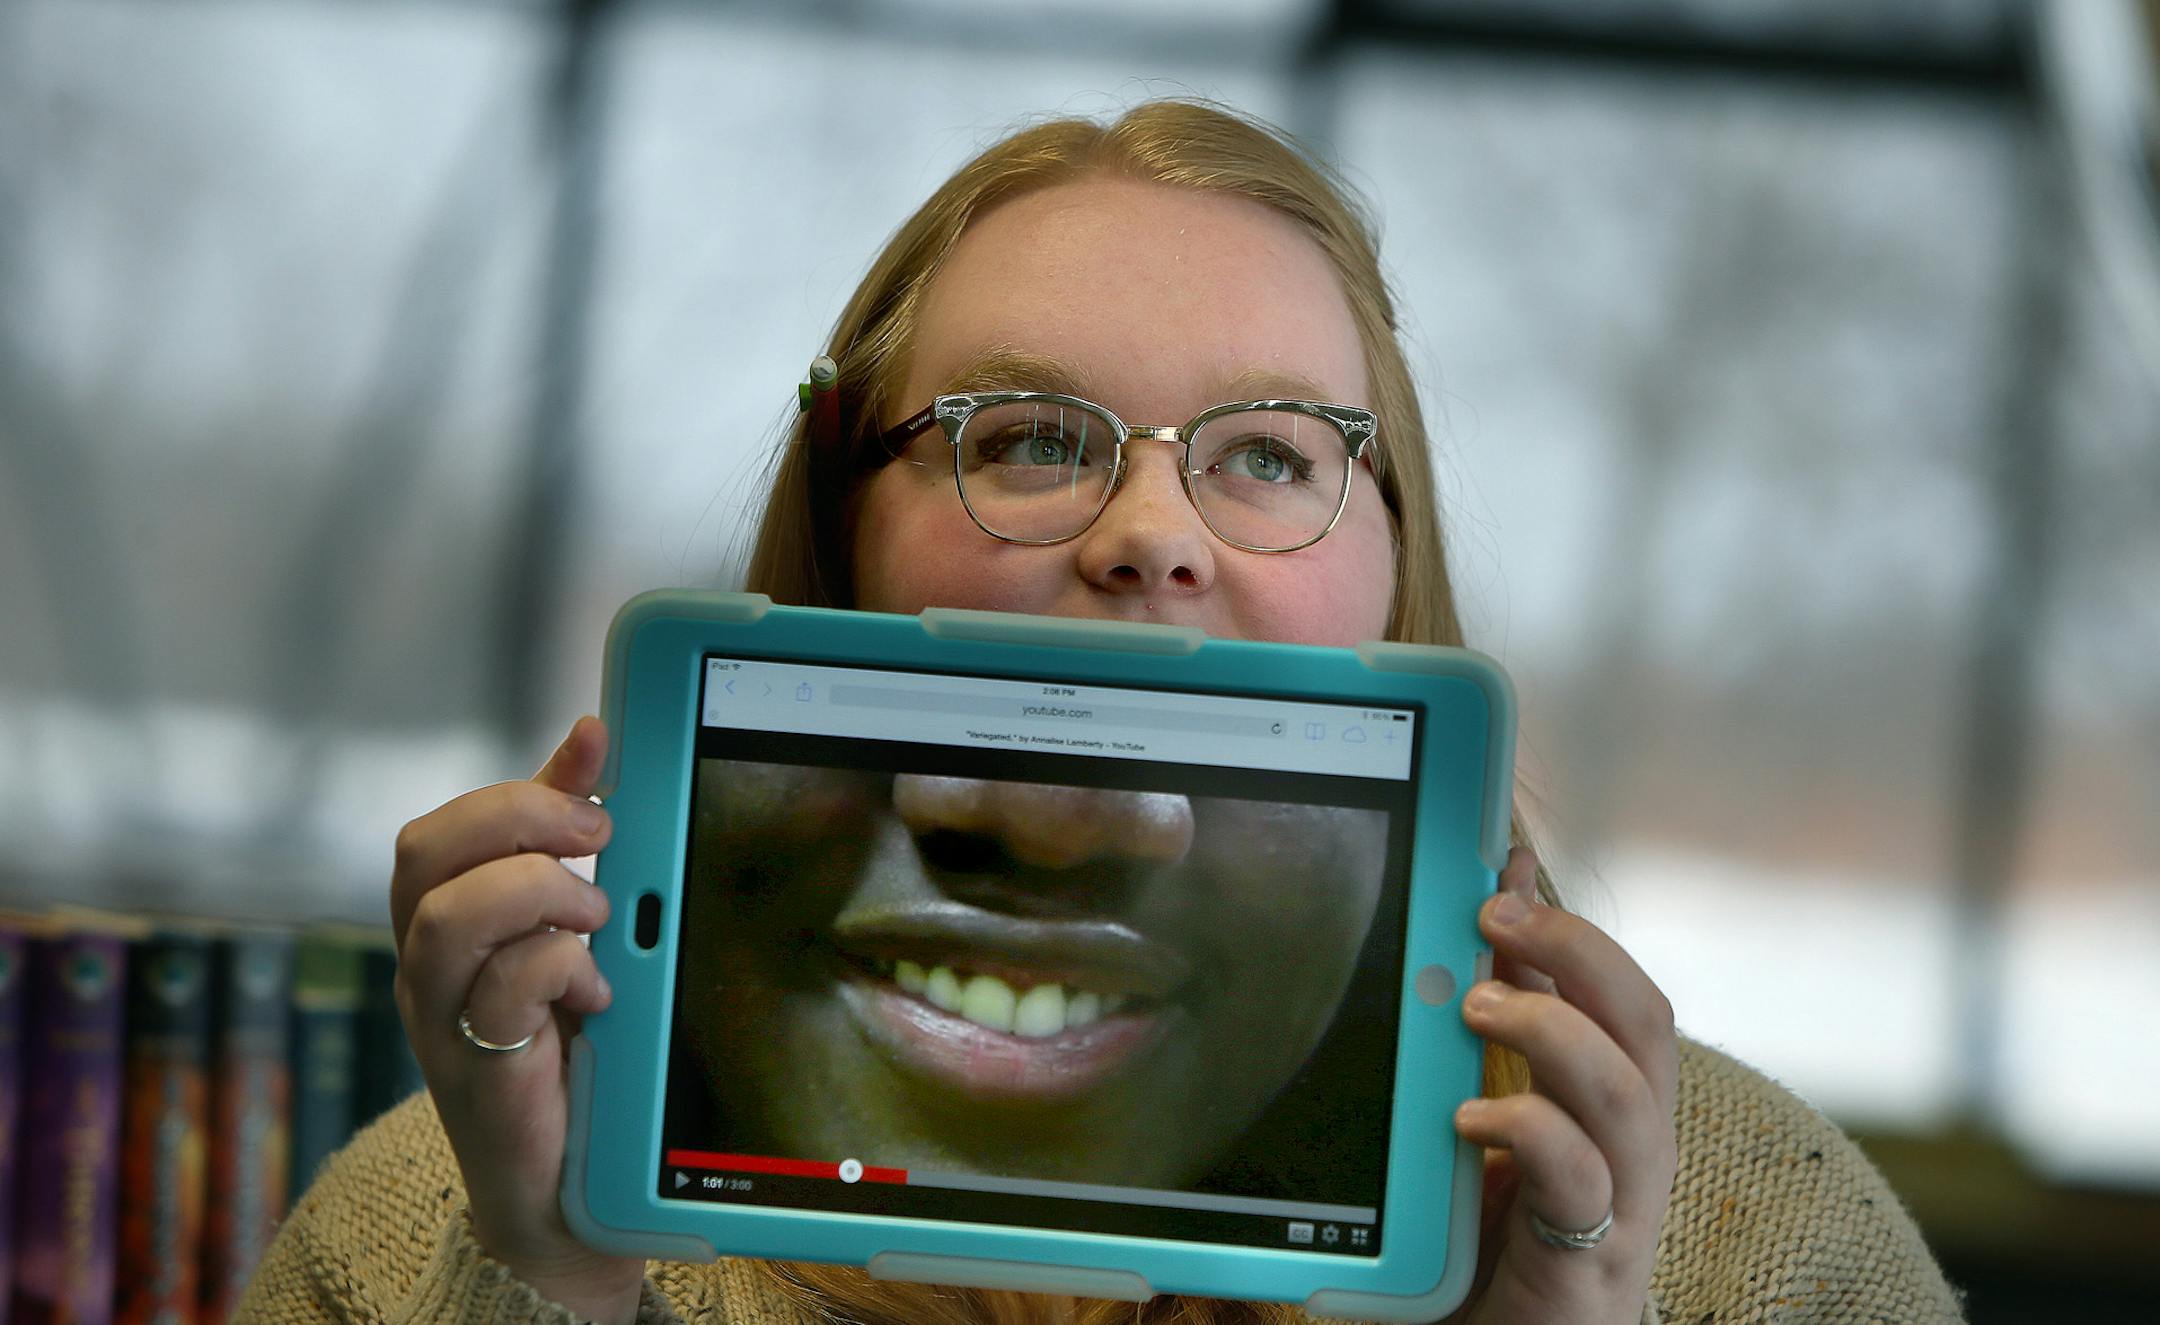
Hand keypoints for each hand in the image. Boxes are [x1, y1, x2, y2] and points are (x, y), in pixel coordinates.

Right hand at [391, 716, 645, 1324]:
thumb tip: (591, 732)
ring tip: (596, 918)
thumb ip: (568, 834)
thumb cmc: (563, 1040)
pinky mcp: (481, 1072)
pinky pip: (498, 995)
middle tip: (599, 840)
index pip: (437, 832)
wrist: (563, 1179)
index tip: (595, 782)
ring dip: (538, 896)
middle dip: (519, 823)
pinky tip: (595, 987)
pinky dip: (556, 970)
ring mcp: (443, 1023)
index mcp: (441, 923)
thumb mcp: (567, 921)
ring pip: (446, 921)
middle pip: (422, 857)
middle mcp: (426, 969)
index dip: (513, 791)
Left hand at [1451, 847, 1677, 1324]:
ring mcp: (1623, 1214)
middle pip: (1648, 1027)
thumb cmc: (1488, 1252)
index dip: (1573, 929)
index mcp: (1615, 1115)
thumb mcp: (1485, 1128)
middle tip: (1494, 915)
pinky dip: (1526, 1128)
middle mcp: (1636, 1156)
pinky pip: (1579, 1179)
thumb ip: (1490, 1044)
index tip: (1504, 879)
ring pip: (1628, 1095)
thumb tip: (1475, 931)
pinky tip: (1466, 1119)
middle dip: (1579, 951)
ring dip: (1552, 1028)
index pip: (1622, 999)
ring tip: (1476, 1004)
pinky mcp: (1590, 1270)